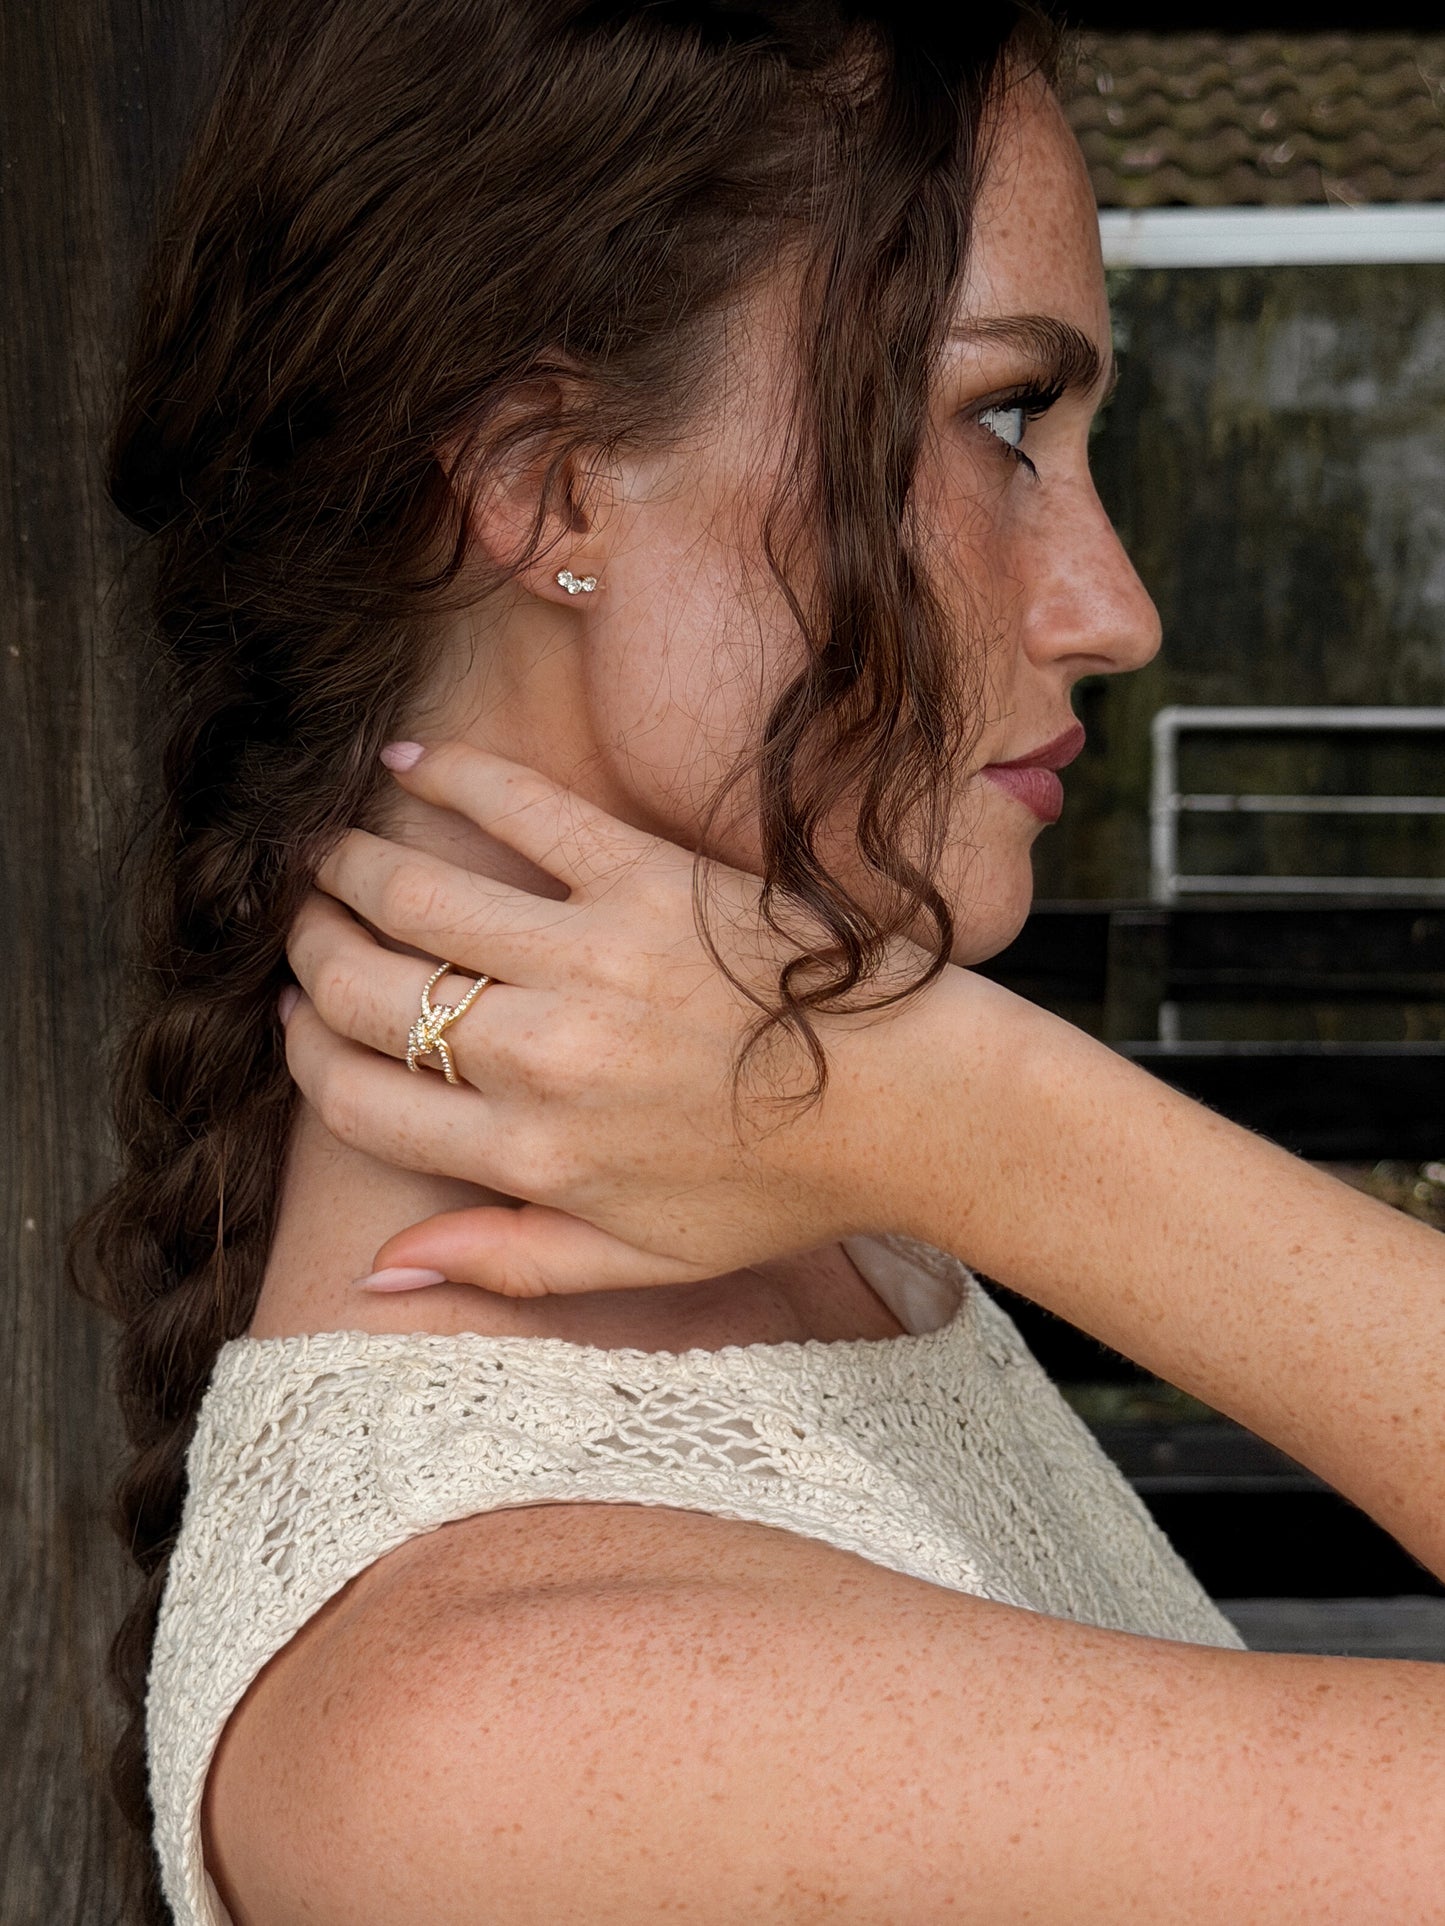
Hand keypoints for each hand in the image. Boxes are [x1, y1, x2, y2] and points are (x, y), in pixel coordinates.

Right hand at [282, 739, 993, 1294]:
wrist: (916, 1107)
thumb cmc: (781, 1188)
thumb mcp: (645, 1261)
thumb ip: (508, 1264)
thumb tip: (377, 1275)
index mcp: (533, 1157)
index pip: (356, 1097)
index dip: (305, 1051)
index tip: (301, 1016)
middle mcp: (545, 1058)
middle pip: (364, 991)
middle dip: (310, 950)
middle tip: (308, 922)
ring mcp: (595, 961)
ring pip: (415, 895)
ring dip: (350, 864)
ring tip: (334, 852)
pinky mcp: (649, 880)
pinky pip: (520, 810)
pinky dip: (451, 779)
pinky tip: (412, 768)